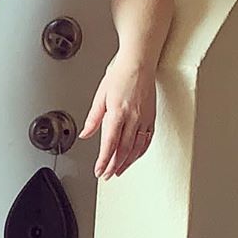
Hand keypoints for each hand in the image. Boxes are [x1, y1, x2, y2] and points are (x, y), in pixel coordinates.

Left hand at [78, 53, 156, 178]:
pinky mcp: (151, 117)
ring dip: (127, 162)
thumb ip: (93, 118)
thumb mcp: (100, 95)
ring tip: (118, 171)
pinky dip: (140, 151)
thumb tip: (86, 134)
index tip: (99, 170)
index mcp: (118, 113)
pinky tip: (135, 157)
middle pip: (123, 149)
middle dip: (114, 165)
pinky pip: (147, 139)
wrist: (139, 63)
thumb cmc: (120, 74)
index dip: (104, 160)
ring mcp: (144, 118)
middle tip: (107, 175)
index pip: (110, 143)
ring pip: (137, 147)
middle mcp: (133, 118)